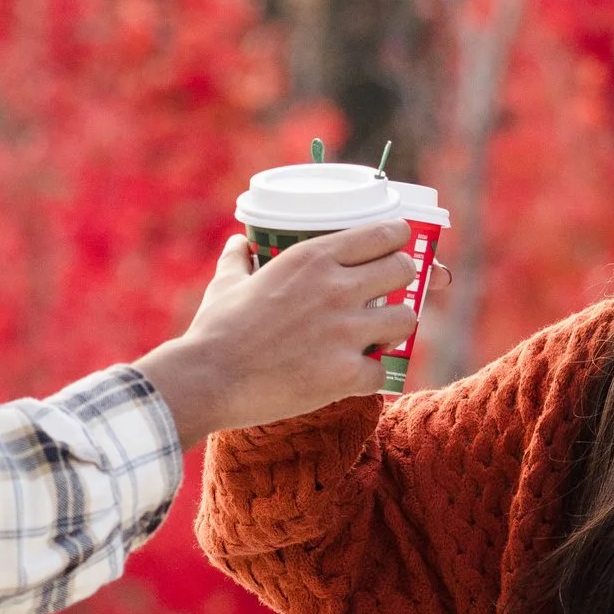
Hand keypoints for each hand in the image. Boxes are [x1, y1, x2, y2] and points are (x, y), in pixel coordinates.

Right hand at [139, 226, 430, 446]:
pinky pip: (382, 370)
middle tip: (387, 296)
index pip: (383, 234)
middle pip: (404, 270)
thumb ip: (239, 259)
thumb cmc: (215, 330)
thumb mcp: (227, 283)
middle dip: (402, 283)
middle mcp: (336, 287)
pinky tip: (351, 378)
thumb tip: (239, 242)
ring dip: (394, 329)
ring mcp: (344, 330)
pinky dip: (368, 376)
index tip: (396, 249)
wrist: (208, 379)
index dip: (397, 241)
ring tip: (377, 337)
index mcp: (312, 257)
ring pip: (406, 319)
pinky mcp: (346, 373)